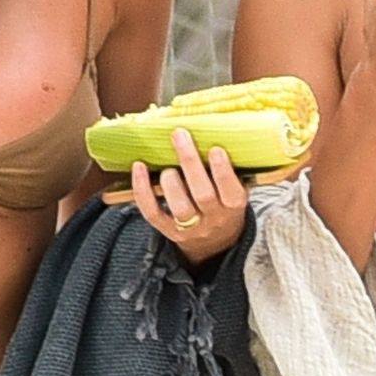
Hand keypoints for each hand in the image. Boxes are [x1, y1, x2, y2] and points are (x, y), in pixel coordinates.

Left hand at [129, 129, 249, 269]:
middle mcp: (213, 219)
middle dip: (190, 163)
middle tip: (180, 135)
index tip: (215, 148)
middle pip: (203, 195)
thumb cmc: (224, 204)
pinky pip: (153, 213)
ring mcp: (190, 228)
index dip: (223, 171)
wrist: (215, 244)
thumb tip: (220, 132)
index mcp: (233, 207)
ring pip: (179, 207)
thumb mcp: (236, 190)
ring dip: (171, 181)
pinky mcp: (168, 231)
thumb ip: (231, 169)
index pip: (231, 193)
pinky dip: (142, 190)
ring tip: (168, 165)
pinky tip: (139, 167)